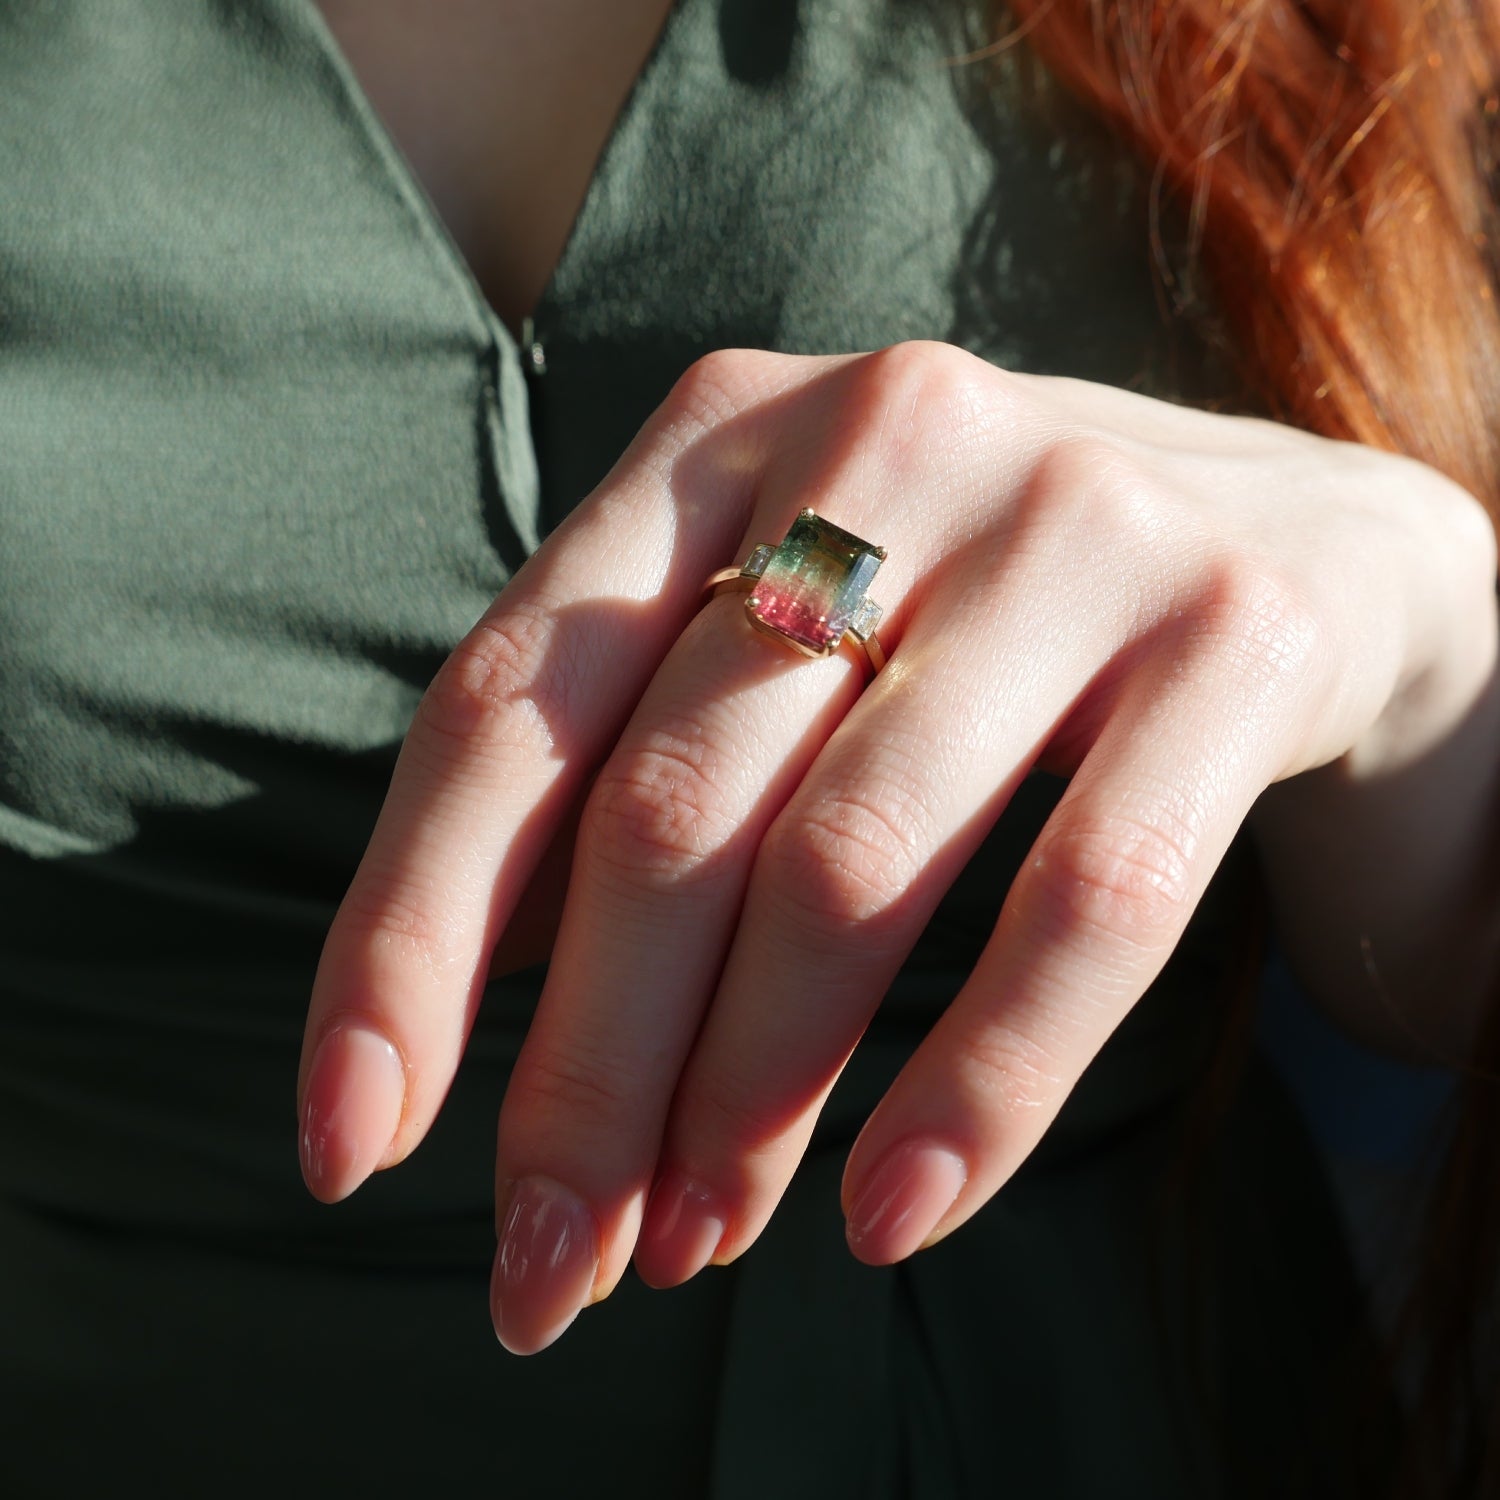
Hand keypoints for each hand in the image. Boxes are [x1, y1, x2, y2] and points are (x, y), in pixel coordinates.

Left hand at [296, 341, 1495, 1353]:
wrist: (1300, 545)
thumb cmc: (977, 618)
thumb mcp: (780, 643)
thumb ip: (627, 773)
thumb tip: (478, 1015)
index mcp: (720, 438)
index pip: (503, 708)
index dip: (404, 940)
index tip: (352, 1148)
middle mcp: (883, 441)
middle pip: (668, 810)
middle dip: (586, 1075)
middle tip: (551, 1266)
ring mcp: (1074, 521)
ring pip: (852, 867)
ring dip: (749, 1101)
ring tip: (701, 1242)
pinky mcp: (1234, 629)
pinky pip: (1082, 899)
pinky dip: (976, 1083)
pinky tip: (892, 1213)